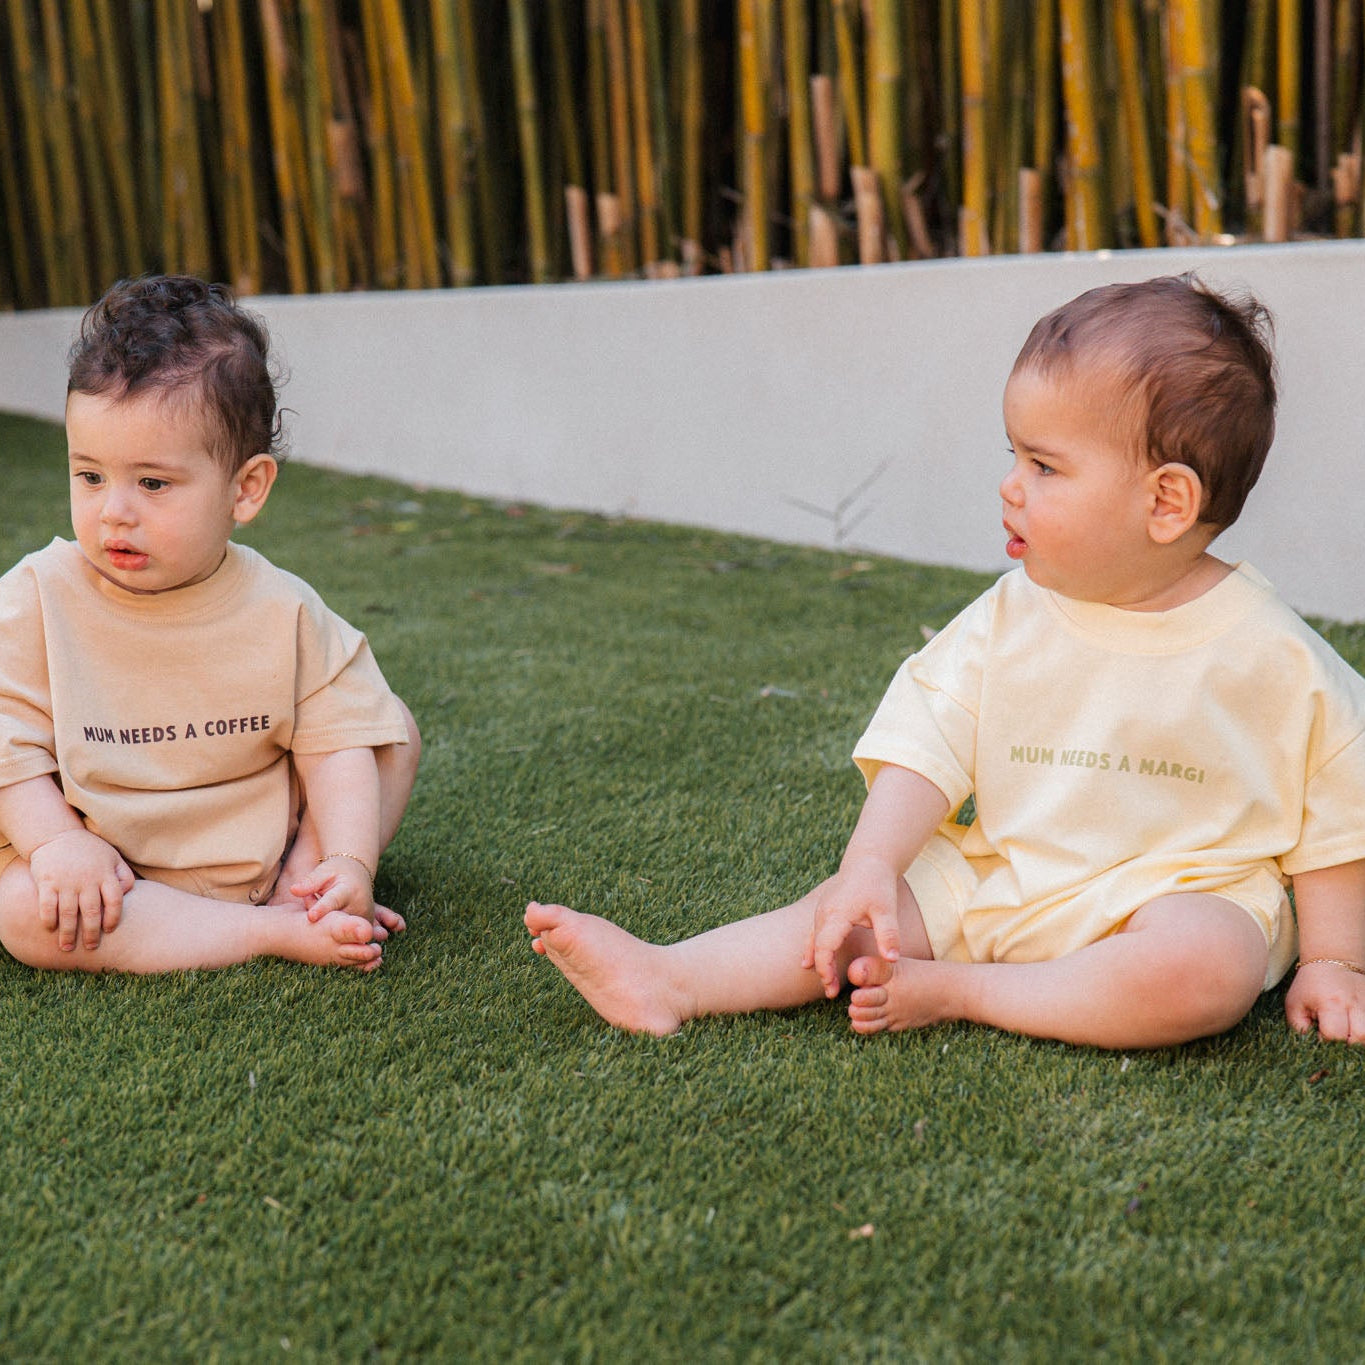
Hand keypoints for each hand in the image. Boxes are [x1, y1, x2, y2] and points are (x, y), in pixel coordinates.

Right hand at [27, 828, 134, 950]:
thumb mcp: (112, 857)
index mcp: (106, 874)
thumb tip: (131, 894)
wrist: (57, 834)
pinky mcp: (47, 882)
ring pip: (69, 913)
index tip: (109, 930)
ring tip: (67, 947)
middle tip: (91, 947)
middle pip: (93, 912)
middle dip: (92, 933)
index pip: (115, 901)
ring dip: (68, 933)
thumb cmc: (89, 850)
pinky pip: (47, 906)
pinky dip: (49, 919)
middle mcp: (87, 879)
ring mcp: (67, 881)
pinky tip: (51, 929)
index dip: (113, 918)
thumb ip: (124, 875)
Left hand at [290, 855, 375, 923]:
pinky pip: (343, 933)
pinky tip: (330, 913)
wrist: (359, 875)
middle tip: (310, 897)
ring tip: (321, 902)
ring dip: (324, 920)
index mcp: (349, 889)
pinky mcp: (364, 926)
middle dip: (317, 913)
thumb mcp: (324, 871)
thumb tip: (293, 890)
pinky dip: (333, 926)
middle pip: (332, 919)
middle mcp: (359, 906)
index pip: (333, 900)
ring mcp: (363, 918)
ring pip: (336, 928)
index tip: (311, 917)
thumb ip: (309, 881)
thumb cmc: (338, 872)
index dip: (322, 909)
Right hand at [801, 856, 903, 998]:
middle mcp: (823, 913)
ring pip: (812, 941)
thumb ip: (888, 935)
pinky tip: (808, 962)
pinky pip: (813, 933)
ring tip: (825, 983)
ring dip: (817, 962)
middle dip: (822, 971)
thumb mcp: (886, 910)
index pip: (824, 947)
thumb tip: (892, 960)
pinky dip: (812, 949)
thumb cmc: (877, 884)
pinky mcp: (824, 910)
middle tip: (831, 993)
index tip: (832, 988)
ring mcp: (821, 911)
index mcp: (836, 914)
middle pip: (816, 947)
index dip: (826, 969)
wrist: (868, 860)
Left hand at [1285, 960, 1364, 1043]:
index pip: (1334, 1033)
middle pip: (1361, 1036)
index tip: (1320, 1032)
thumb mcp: (1296, 1003)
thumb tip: (1312, 1044)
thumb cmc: (1310, 985)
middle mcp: (1354, 1003)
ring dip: (1359, 1038)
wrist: (1333, 961)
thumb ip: (1299, 1027)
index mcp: (1331, 1002)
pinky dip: (1364, 1030)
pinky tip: (1354, 1026)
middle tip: (1337, 1034)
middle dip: (1348, 1042)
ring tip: (1347, 1032)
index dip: (1326, 1038)